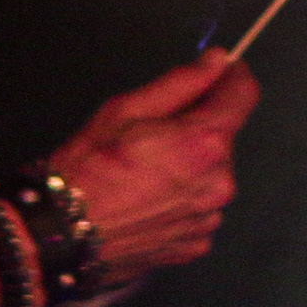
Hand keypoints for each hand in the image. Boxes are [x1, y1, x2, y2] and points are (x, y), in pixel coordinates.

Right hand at [45, 50, 258, 284]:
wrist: (62, 235)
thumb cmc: (88, 169)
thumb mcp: (127, 109)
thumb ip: (181, 83)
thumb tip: (216, 61)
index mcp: (205, 143)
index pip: (244, 95)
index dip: (232, 77)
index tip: (219, 72)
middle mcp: (219, 182)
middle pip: (223, 138)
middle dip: (198, 129)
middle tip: (153, 134)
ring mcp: (209, 218)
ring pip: (211, 176)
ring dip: (190, 167)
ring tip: (144, 174)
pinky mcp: (196, 244)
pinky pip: (198, 209)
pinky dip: (180, 200)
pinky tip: (146, 201)